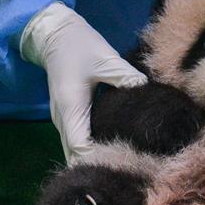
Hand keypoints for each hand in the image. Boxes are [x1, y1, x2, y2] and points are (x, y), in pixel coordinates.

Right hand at [20, 2, 146, 163]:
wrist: (54, 35)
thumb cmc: (79, 45)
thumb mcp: (106, 59)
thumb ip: (127, 78)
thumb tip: (150, 94)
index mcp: (71, 109)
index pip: (81, 148)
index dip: (100, 159)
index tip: (124, 164)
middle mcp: (63, 120)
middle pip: (76, 156)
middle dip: (99, 163)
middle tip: (129, 169)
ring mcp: (63, 120)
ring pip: (75, 150)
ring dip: (94, 157)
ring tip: (123, 162)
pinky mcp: (68, 116)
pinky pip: (78, 139)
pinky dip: (91, 147)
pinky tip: (113, 146)